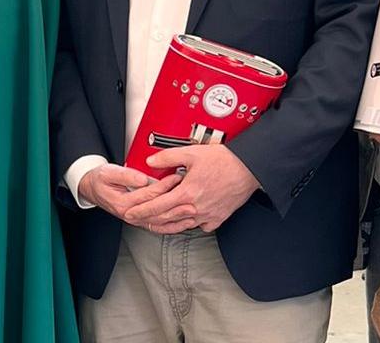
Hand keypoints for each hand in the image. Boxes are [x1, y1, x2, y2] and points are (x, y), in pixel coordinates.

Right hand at [78, 163, 182, 223]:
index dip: (164, 186)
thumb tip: (142, 178)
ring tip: (193, 213)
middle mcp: (131, 215)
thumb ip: (126, 175)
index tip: (176, 177)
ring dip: (178, 219)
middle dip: (176, 205)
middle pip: (158, 211)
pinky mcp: (142, 221)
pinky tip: (184, 224)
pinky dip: (173, 227)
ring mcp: (137, 220)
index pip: (148, 195)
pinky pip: (159, 227)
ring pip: (161, 222)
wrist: (93, 189)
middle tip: (191, 196)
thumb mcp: (109, 173)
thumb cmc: (101, 180)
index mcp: (124, 203)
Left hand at [124, 145, 259, 233]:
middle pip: (166, 219)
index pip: (157, 206)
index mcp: (186, 193)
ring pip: (181, 225)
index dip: (140, 211)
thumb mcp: (191, 153)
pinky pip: (201, 226)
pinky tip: (186, 220)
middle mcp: (195, 208)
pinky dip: (190, 224)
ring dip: (165, 226)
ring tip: (155, 224)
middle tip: (137, 220)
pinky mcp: (218, 217)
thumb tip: (151, 161)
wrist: (249, 168)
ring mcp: (207, 215)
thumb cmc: (224, 160)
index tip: (130, 214)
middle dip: (148, 220)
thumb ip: (168, 157)